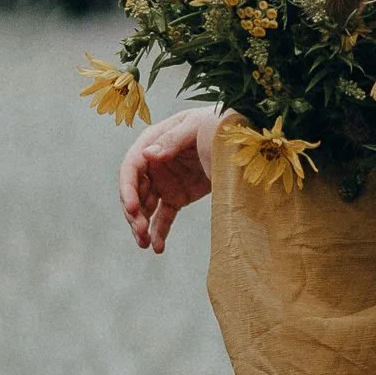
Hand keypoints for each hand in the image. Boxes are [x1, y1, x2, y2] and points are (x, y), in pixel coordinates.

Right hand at [119, 107, 221, 253]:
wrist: (247, 142)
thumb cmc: (222, 126)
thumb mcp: (198, 128)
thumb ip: (173, 140)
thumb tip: (147, 154)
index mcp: (154, 141)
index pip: (132, 167)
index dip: (128, 188)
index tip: (133, 208)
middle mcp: (154, 162)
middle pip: (135, 190)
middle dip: (134, 213)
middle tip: (141, 232)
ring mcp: (165, 181)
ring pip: (145, 207)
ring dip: (142, 225)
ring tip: (145, 244)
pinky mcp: (178, 196)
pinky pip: (164, 216)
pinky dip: (159, 232)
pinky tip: (157, 248)